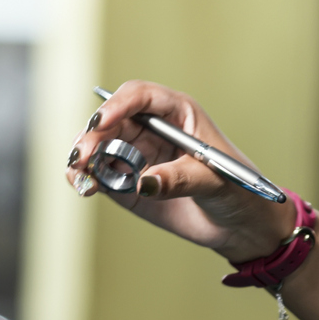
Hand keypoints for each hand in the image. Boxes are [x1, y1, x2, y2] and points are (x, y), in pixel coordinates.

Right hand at [63, 80, 294, 262]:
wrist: (238, 223)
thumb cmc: (236, 189)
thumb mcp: (213, 180)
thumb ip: (179, 179)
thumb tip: (144, 182)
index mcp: (178, 113)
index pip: (140, 96)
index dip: (117, 105)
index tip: (100, 123)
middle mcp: (153, 128)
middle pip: (111, 120)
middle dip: (92, 136)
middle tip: (82, 157)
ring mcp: (138, 154)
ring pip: (99, 146)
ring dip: (83, 157)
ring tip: (80, 176)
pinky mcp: (128, 181)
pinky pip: (99, 173)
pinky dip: (86, 177)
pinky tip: (85, 187)